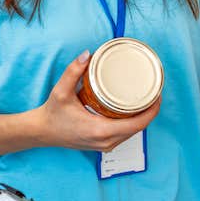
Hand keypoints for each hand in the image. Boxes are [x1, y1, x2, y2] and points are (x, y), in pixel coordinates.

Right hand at [36, 50, 159, 150]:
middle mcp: (106, 142)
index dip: (152, 110)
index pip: (138, 124)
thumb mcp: (61, 91)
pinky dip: (132, 123)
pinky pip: (125, 134)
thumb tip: (88, 54)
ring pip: (133, 133)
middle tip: (152, 91)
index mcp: (101, 130)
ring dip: (142, 117)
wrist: (42, 132)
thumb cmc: (52, 114)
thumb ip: (73, 71)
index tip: (157, 94)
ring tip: (145, 98)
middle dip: (149, 111)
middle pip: (139, 128)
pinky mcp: (103, 145)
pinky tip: (133, 111)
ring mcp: (105, 146)